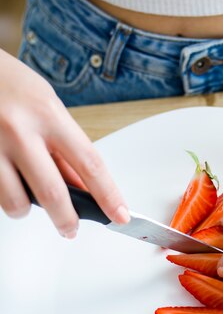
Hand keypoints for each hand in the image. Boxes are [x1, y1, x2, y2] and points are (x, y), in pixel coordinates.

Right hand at [0, 50, 128, 236]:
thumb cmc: (10, 85)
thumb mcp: (46, 108)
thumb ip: (64, 148)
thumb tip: (84, 188)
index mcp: (48, 114)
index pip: (89, 163)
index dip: (108, 195)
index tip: (120, 215)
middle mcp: (20, 130)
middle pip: (53, 192)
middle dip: (66, 220)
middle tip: (70, 229)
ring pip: (16, 202)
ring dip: (26, 209)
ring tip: (27, 198)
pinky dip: (5, 196)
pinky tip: (7, 181)